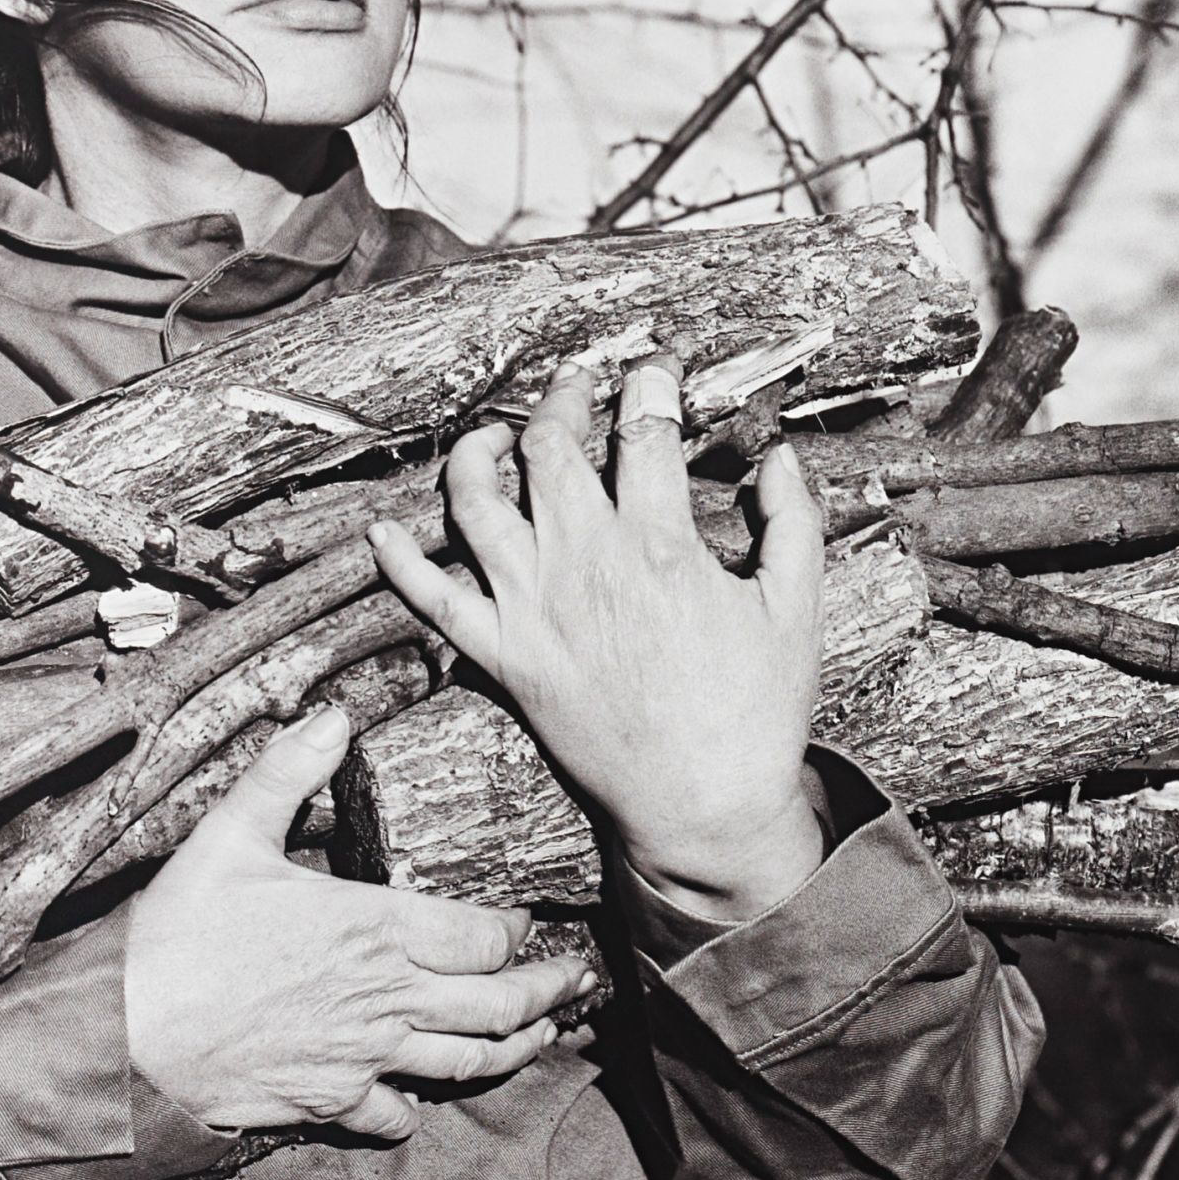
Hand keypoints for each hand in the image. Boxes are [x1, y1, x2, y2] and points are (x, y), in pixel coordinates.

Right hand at [124, 705, 593, 1136]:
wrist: (128, 1038)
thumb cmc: (179, 933)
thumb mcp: (230, 833)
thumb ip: (288, 771)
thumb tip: (333, 714)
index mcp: (374, 928)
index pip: (480, 936)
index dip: (513, 929)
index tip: (525, 919)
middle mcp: (386, 999)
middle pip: (497, 1006)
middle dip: (546, 992)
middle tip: (574, 980)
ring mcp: (363, 1058)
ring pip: (467, 1063)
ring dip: (514, 1049)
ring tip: (539, 1035)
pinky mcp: (330, 1103)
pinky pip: (395, 1115)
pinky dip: (418, 1105)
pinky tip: (421, 1092)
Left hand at [368, 356, 825, 920]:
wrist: (704, 806)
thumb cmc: (754, 712)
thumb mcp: (796, 608)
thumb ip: (793, 523)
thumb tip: (780, 459)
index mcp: (657, 545)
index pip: (642, 432)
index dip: (649, 386)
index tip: (654, 373)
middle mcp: (582, 564)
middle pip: (549, 448)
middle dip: (563, 400)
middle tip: (578, 389)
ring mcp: (531, 609)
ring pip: (476, 502)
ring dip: (478, 451)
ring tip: (495, 433)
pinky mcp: (500, 656)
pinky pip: (432, 600)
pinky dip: (399, 562)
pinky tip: (382, 529)